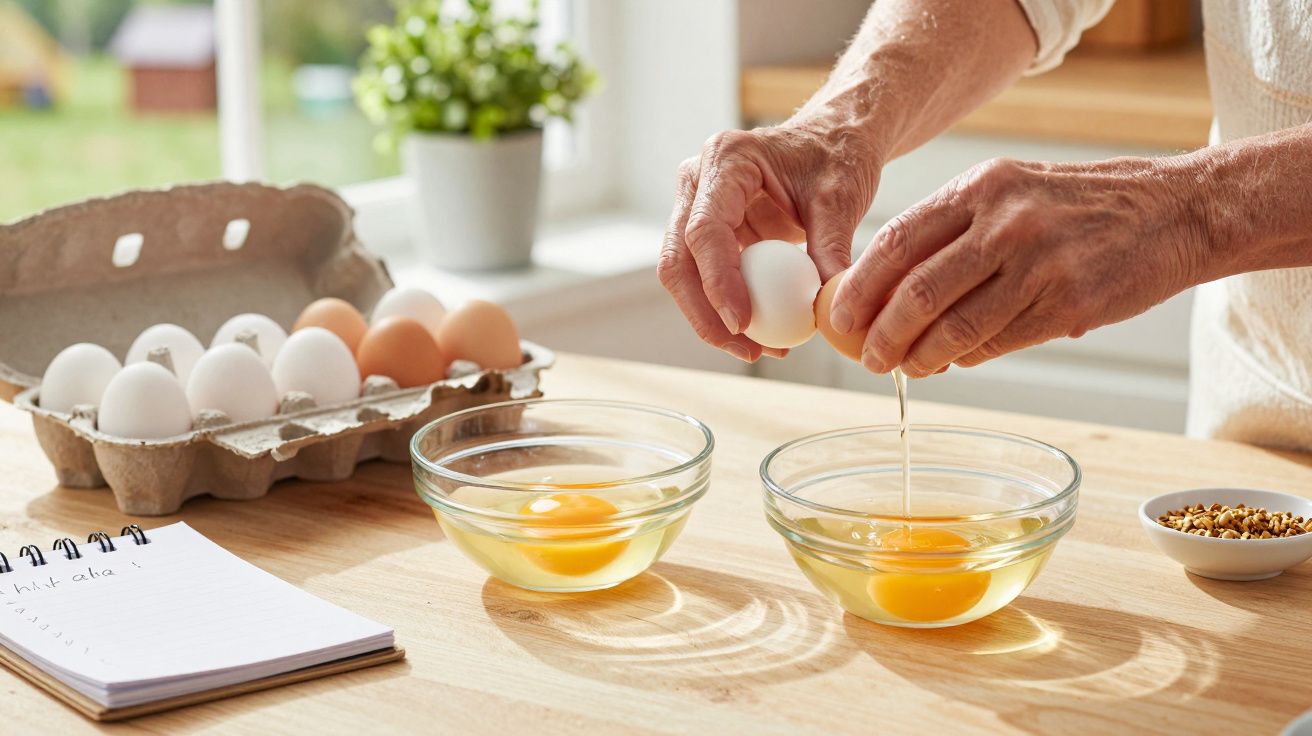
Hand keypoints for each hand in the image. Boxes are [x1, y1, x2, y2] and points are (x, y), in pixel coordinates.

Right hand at [658, 122, 882, 361]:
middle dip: (704, 313)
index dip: (717, 280)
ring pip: (682, 275)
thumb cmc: (837, 156)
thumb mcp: (842, 198)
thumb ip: (832, 247)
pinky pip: (704, 279)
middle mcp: (698, 181)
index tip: (743, 322)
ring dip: (711, 319)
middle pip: (678, 258)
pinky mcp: (708, 232)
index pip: (704, 228)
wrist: (833, 139)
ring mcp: (696, 206)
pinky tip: (759, 336)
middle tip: (745, 350)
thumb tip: (827, 308)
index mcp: (726, 159)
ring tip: (757, 351)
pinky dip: (725, 310)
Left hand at [829, 156, 1208, 376]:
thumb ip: (950, 232)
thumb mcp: (1008, 193)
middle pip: (917, 292)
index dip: (859, 287)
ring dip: (922, 357)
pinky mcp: (1068, 302)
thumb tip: (884, 290)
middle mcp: (1005, 222)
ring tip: (908, 368)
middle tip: (868, 357)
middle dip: (881, 334)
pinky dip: (968, 358)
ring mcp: (1039, 263)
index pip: (897, 241)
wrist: (1170, 211)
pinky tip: (957, 360)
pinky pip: (998, 342)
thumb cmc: (1074, 208)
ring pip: (956, 327)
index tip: (837, 317)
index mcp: (979, 188)